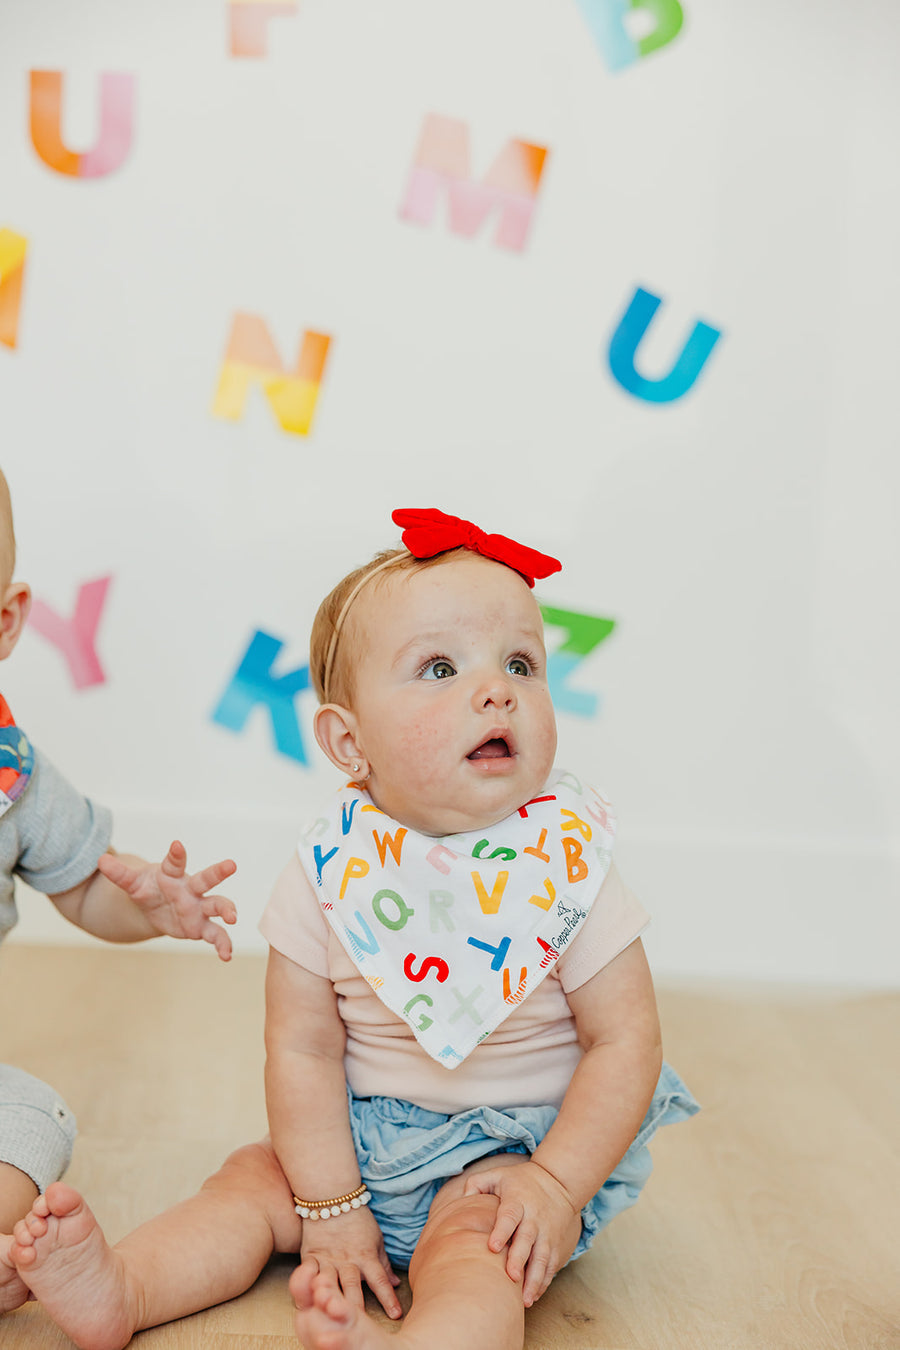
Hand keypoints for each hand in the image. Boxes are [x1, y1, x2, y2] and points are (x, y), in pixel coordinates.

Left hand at [97, 841, 236, 959]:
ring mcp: (199, 907)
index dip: (176, 855)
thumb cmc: (149, 888)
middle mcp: (190, 888)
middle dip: (218, 872)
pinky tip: (227, 956)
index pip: (174, 863)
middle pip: (206, 878)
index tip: (176, 845)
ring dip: (227, 909)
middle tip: (231, 865)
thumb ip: (120, 874)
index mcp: (172, 874)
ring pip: (217, 904)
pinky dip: (223, 944)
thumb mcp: (132, 883)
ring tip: (232, 917)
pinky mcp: (201, 926)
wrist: (157, 908)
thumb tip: (101, 860)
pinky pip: (215, 934)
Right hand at [299, 1204, 401, 1319]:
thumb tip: (396, 1283)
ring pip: (330, 1285)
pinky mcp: (310, 1257)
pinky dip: (305, 1286)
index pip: (380, 1281)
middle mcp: (347, 1261)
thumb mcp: (376, 1239)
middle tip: (360, 1326)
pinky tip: (305, 1300)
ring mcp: (327, 1260)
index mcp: (366, 1257)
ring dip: (331, 1301)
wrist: (332, 1196)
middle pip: (353, 1288)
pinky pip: (307, 1274)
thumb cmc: (358, 1219)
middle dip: (356, 1308)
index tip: (396, 1315)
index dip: (388, 1299)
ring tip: (333, 1316)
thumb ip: (383, 1264)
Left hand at [463, 1159, 579, 1306]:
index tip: (493, 1246)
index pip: (510, 1216)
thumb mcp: (499, 1174)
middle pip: (527, 1239)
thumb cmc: (520, 1181)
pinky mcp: (556, 1245)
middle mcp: (534, 1218)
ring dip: (534, 1279)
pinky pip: (550, 1266)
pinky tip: (533, 1296)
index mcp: (518, 1200)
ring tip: (525, 1300)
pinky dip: (543, 1282)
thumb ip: (477, 1183)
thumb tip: (462, 1198)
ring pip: (541, 1258)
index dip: (502, 1230)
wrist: (558, 1182)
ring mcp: (547, 1233)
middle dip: (519, 1259)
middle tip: (510, 1277)